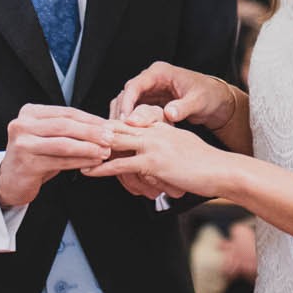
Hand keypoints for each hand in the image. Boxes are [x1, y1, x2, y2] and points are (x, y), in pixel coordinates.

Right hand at [0, 104, 113, 207]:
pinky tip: (94, 163)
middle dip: (91, 131)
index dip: (89, 119)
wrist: (10, 181)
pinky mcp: (26, 163)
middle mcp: (22, 125)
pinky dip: (80, 161)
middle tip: (111, 137)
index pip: (66, 112)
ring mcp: (22, 144)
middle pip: (65, 126)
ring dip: (88, 147)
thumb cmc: (36, 156)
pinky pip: (60, 161)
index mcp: (29, 112)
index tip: (109, 125)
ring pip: (63, 144)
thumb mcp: (49, 137)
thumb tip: (104, 126)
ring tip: (105, 151)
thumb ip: (68, 129)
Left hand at [84, 119, 229, 198]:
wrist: (221, 170)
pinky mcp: (152, 163)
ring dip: (91, 148)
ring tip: (71, 153)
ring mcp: (152, 146)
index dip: (107, 125)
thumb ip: (165, 145)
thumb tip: (152, 154)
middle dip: (93, 133)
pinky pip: (121, 165)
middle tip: (71, 136)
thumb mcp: (183, 147)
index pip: (128, 121)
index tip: (89, 128)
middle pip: (116, 127)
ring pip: (114, 143)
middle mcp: (154, 131)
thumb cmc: (206, 163)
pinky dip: (101, 168)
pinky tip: (88, 171)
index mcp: (160, 126)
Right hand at [109, 61, 239, 131]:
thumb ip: (184, 106)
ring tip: (122, 137)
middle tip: (118, 133)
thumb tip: (169, 113)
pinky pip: (134, 112)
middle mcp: (151, 80)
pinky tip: (131, 137)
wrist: (216, 101)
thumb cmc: (209, 95)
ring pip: (126, 104)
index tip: (125, 120)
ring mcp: (148, 91)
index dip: (127, 103)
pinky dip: (131, 123)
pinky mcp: (149, 103)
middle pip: (125, 95)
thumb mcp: (198, 100)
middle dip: (120, 113)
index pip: (135, 85)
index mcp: (160, 72)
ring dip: (123, 119)